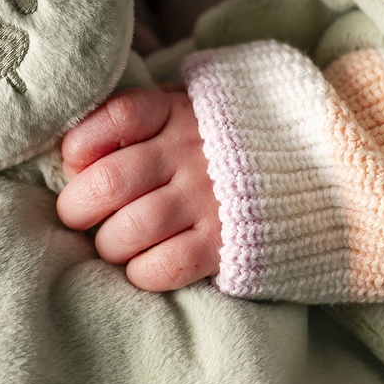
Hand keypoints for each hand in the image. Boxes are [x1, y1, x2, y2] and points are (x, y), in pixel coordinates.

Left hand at [57, 88, 220, 290]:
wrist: (309, 169)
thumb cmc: (222, 142)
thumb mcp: (183, 112)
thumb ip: (135, 124)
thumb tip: (74, 161)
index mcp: (176, 113)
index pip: (118, 116)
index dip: (81, 143)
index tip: (76, 162)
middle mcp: (190, 153)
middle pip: (111, 181)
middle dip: (77, 206)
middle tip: (77, 215)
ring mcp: (209, 199)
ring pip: (132, 229)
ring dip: (108, 244)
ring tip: (112, 244)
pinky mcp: (227, 244)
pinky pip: (167, 265)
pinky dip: (142, 272)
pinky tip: (143, 265)